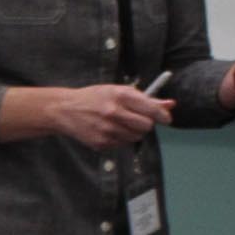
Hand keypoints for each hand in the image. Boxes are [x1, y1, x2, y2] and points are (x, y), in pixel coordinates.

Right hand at [50, 84, 172, 150]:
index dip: (162, 116)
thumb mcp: (118, 91)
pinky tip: (109, 129)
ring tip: (121, 123)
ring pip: (136, 137)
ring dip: (134, 131)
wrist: (65, 110)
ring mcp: (106, 130)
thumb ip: (144, 99)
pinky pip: (122, 144)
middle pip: (146, 126)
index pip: (151, 109)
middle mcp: (113, 112)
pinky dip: (121, 138)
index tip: (166, 119)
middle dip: (146, 124)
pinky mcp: (100, 143)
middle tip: (138, 119)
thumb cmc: (94, 97)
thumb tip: (170, 105)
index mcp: (119, 95)